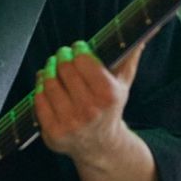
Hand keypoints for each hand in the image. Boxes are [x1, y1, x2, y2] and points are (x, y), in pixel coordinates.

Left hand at [33, 40, 142, 166]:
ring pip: (49, 82)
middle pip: (65, 68)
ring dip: (49, 69)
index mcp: (108, 95)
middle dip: (62, 57)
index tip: (77, 47)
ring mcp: (70, 122)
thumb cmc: (109, 108)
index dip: (78, 49)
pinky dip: (40, 87)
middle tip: (63, 55)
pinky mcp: (53, 131)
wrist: (100, 145)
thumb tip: (141, 35)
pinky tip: (45, 83)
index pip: (84, 60)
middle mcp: (89, 110)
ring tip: (53, 67)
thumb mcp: (123, 84)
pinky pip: (38, 99)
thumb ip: (129, 57)